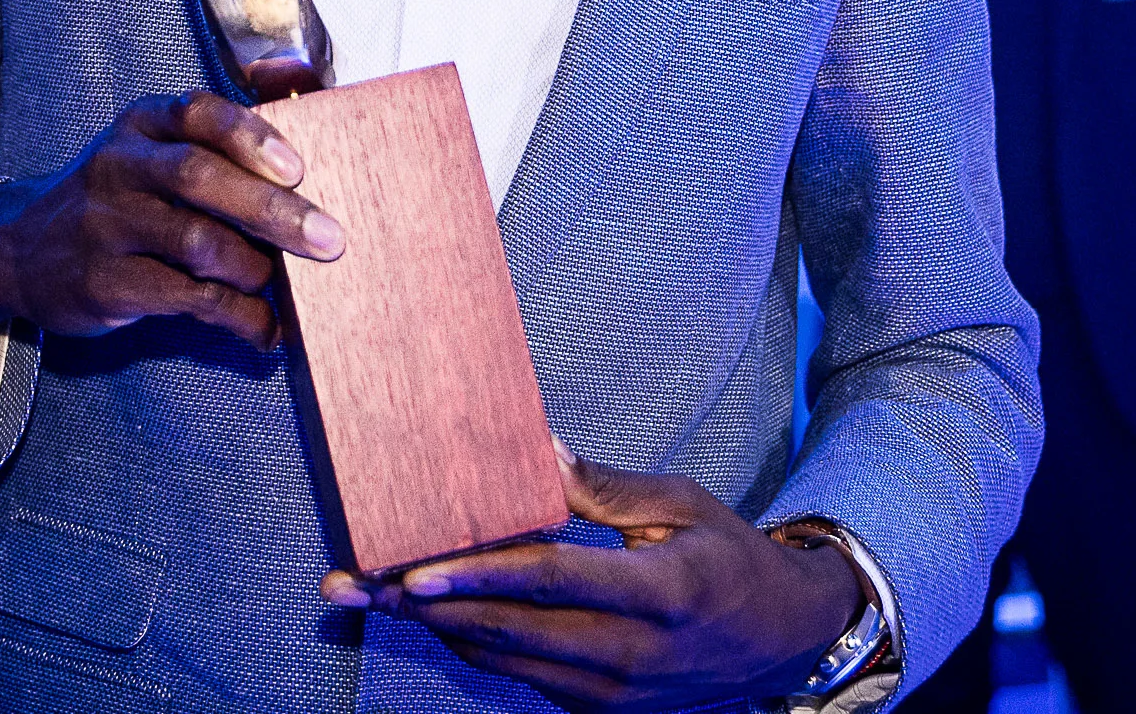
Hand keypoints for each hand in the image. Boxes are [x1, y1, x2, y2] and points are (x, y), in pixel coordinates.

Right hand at [0, 91, 342, 352]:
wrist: (21, 251)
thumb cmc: (119, 198)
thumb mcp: (150, 151)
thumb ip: (216, 139)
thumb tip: (305, 114)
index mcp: (142, 125)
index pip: (199, 114)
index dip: (252, 137)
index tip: (299, 168)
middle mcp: (119, 167)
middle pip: (200, 178)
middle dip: (272, 209)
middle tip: (329, 240)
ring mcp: (106, 225)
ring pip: (194, 241)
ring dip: (254, 267)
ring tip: (285, 286)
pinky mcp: (103, 283)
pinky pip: (183, 297)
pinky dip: (237, 316)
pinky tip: (265, 330)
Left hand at [321, 446, 865, 710]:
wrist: (784, 640)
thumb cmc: (730, 555)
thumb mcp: (682, 502)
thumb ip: (604, 486)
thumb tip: (535, 447)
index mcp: (660, 592)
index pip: (550, 582)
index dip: (476, 576)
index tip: (410, 573)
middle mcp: (632, 655)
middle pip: (508, 630)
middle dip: (422, 607)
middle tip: (352, 584)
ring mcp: (615, 693)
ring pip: (504, 659)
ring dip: (433, 627)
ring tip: (366, 596)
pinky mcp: (602, 710)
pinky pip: (523, 675)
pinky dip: (474, 642)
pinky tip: (430, 613)